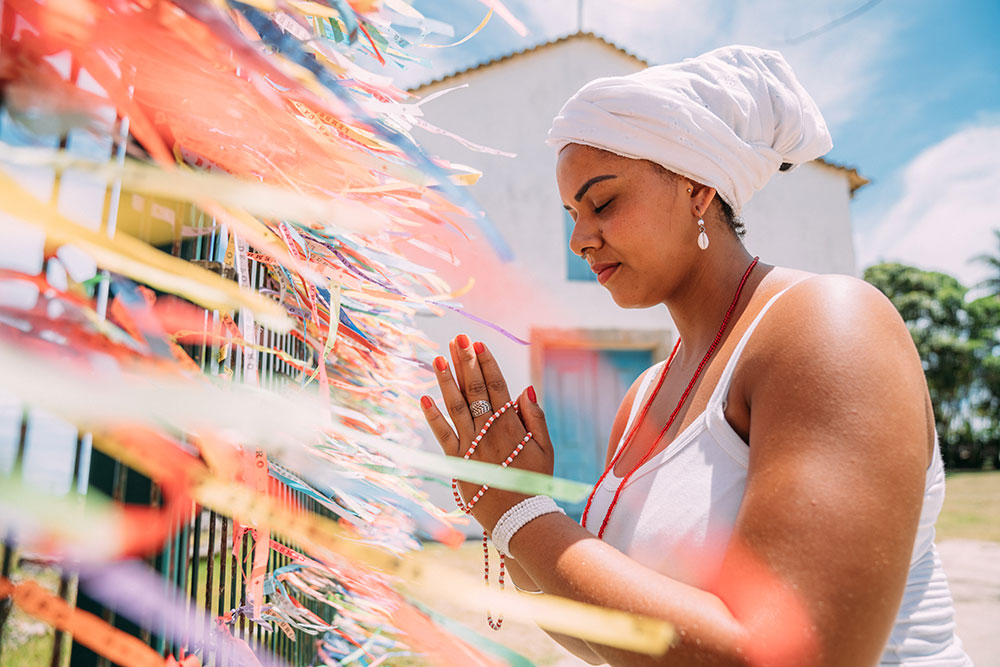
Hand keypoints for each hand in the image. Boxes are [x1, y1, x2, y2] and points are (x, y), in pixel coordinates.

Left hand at [420, 334, 553, 531]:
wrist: (519, 517)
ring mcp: (471, 445)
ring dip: (446, 380)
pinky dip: (432, 416)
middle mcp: (489, 431)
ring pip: (456, 406)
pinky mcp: (457, 461)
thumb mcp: (546, 449)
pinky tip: (424, 396)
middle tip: (458, 338)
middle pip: (474, 389)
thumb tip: (525, 388)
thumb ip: (535, 418)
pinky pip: (442, 434)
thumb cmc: (535, 483)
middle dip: (465, 362)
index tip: (478, 344)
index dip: (487, 364)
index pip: (497, 386)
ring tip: (438, 357)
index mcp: (512, 425)